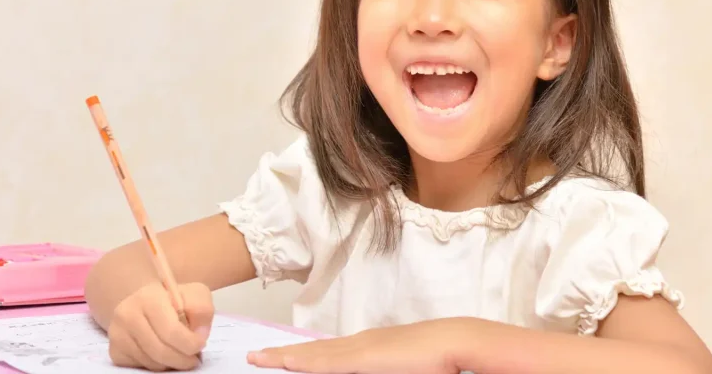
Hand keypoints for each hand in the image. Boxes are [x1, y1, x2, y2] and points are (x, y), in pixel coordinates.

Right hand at [107, 282, 213, 370]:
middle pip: (160, 351)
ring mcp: (117, 334)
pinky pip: (140, 367)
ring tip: (179, 353)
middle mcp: (127, 314)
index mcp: (148, 297)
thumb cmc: (172, 300)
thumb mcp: (193, 294)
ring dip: (171, 363)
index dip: (190, 344)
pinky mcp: (114, 350)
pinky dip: (156, 366)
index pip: (171, 331)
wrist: (144, 301)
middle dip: (183, 360)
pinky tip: (162, 354)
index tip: (200, 344)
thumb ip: (202, 309)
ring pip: (151, 362)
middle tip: (193, 359)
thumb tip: (199, 334)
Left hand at [246, 318, 477, 373]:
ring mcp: (359, 349)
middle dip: (283, 355)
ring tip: (259, 359)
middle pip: (313, 351)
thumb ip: (382, 369)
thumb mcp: (400, 368)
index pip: (326, 354)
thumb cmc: (436, 359)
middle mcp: (358, 344)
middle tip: (256, 357)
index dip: (301, 356)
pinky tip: (284, 363)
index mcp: (367, 348)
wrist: (455, 342)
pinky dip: (303, 361)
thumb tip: (376, 369)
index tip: (281, 359)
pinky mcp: (362, 358)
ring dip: (285, 357)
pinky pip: (325, 362)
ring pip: (313, 355)